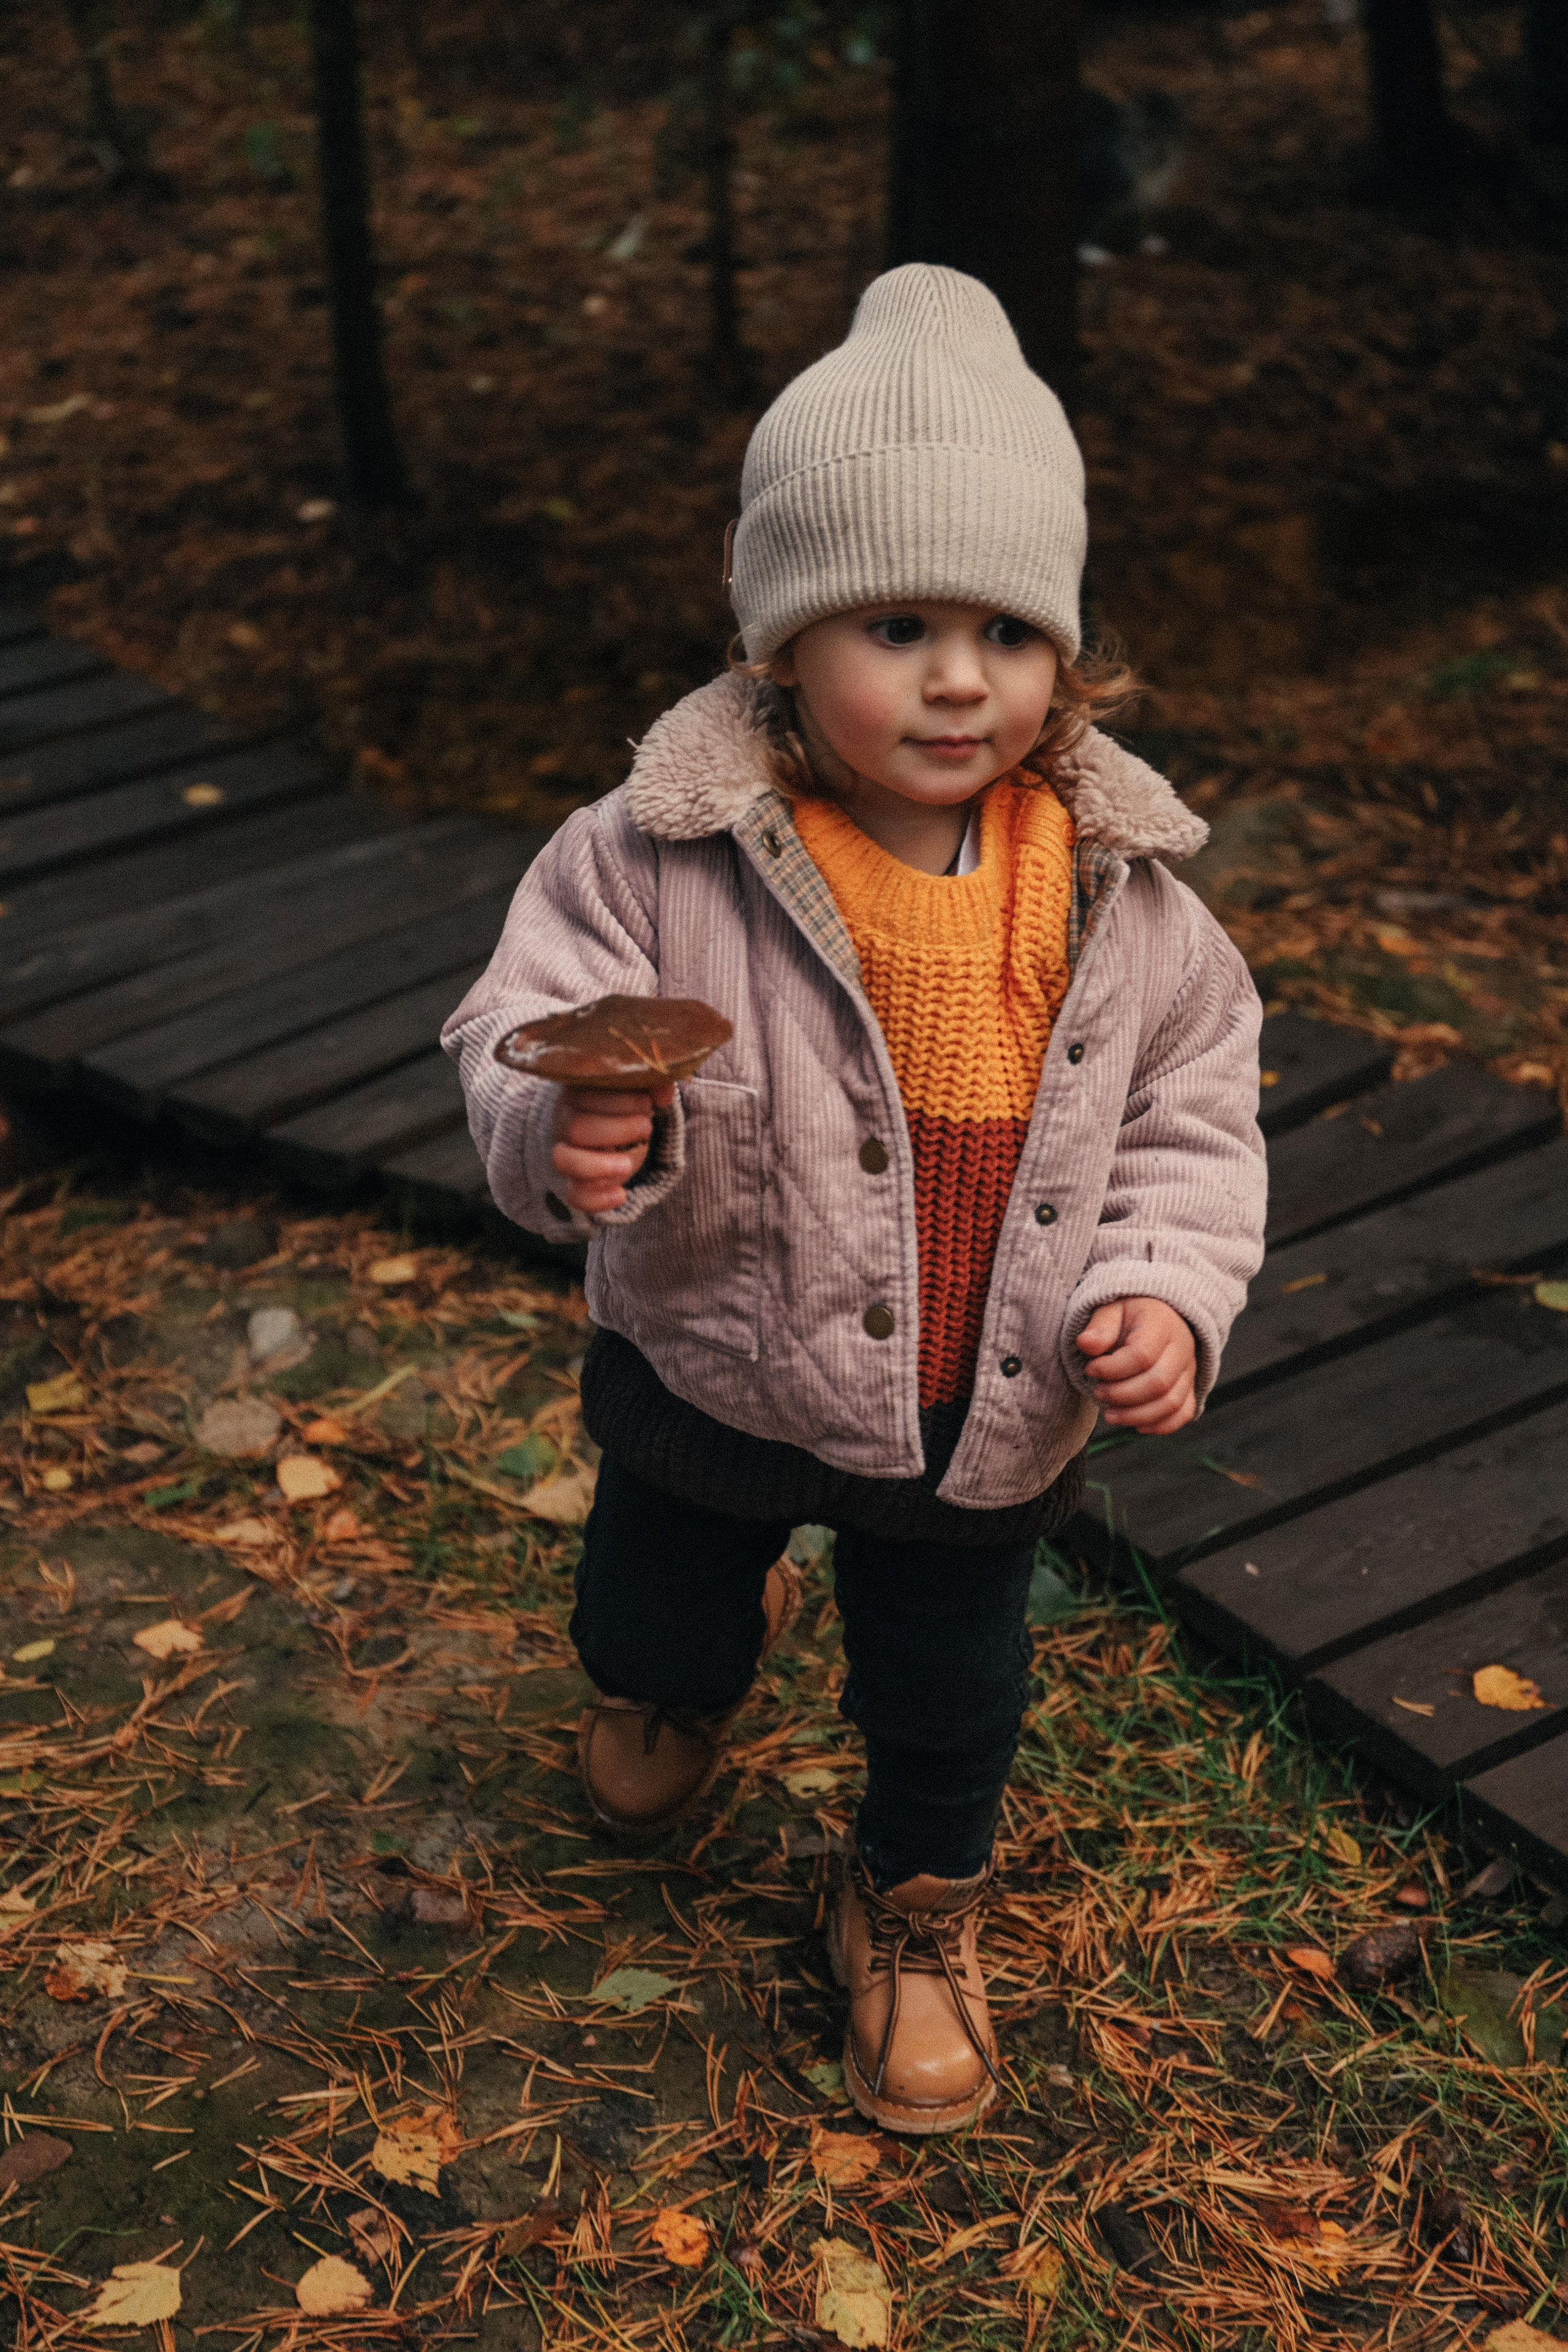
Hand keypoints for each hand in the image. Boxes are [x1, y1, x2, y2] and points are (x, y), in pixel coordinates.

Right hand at [550, 1082, 675, 1214]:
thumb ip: (653, 1083)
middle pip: (574, 1127)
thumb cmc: (629, 1103)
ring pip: (563, 1160)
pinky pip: (574, 1195)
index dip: (620, 1101)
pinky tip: (621, 1195)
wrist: (622, 1131)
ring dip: (597, 1165)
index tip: (647, 1103)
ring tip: (627, 1165)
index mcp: (577, 1092)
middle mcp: (565, 1120)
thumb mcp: (641, 1090)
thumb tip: (663, 1092)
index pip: (586, 1094)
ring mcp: (567, 1152)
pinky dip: (597, 1199)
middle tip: (646, 1127)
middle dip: (615, 1130)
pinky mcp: (576, 1181)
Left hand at [1076, 1297, 1196, 1433]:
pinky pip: (1184, 1413)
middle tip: (1098, 1392)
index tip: (1090, 1369)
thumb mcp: (1111, 1309)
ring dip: (1136, 1415)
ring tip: (1109, 1414)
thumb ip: (1100, 1327)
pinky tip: (1135, 1425)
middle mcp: (1182, 1348)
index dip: (1112, 1369)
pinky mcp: (1190, 1386)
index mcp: (1162, 1324)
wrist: (1156, 1313)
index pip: (1142, 1356)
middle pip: (1158, 1384)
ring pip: (1171, 1403)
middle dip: (1121, 1395)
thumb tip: (1086, 1344)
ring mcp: (1189, 1370)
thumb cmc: (1129, 1313)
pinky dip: (1160, 1425)